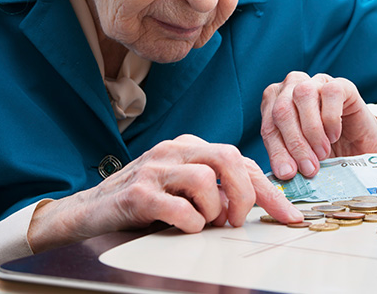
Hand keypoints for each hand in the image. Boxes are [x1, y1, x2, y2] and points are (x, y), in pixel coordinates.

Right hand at [27, 134, 302, 252]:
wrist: (88, 211)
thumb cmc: (141, 202)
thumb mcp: (181, 188)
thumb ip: (213, 187)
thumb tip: (254, 204)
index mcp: (188, 147)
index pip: (239, 159)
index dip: (268, 189)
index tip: (288, 215)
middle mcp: (173, 151)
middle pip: (227, 157)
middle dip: (246, 193)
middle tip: (239, 220)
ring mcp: (154, 169)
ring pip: (205, 178)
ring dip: (215, 209)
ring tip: (206, 223)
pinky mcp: (137, 193)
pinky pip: (179, 207)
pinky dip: (190, 223)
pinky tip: (184, 228)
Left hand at [260, 72, 376, 179]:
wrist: (359, 146)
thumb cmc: (325, 149)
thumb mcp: (302, 156)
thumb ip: (289, 159)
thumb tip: (284, 173)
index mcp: (273, 103)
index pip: (268, 126)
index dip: (277, 151)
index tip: (288, 173)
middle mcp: (290, 87)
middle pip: (282, 110)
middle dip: (295, 143)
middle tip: (309, 168)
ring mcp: (315, 82)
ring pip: (303, 94)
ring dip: (312, 130)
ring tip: (322, 154)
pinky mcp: (340, 84)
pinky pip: (330, 92)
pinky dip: (331, 118)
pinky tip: (334, 136)